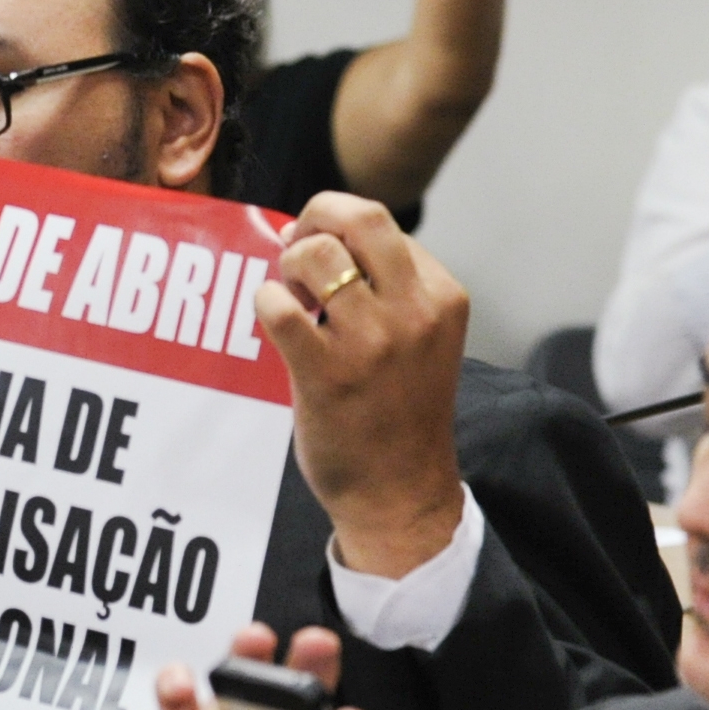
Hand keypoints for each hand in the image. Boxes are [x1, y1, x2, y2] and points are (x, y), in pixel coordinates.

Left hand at [256, 195, 467, 578]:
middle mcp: (414, 311)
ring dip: (289, 265)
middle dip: (315, 217)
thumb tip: (305, 233)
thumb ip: (382, 285)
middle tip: (297, 249)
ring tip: (294, 298)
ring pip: (314, 253)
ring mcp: (373, 341)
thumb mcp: (419, 335)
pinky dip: (266, 303)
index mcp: (442, 296)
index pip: (381, 224)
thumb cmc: (401, 409)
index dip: (337, 227)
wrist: (401, 492)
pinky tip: (277, 325)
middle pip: (359, 217)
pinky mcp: (328, 372)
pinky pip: (278, 305)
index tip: (320, 254)